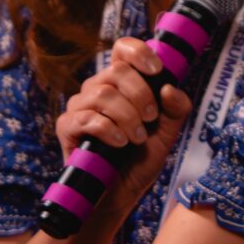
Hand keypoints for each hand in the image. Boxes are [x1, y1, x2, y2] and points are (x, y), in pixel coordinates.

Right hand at [57, 37, 192, 227]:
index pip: (124, 49)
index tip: (157, 70)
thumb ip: (176, 109)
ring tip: (137, 138)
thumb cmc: (140, 160)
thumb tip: (170, 87)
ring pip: (102, 93)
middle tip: (150, 119)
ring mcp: (80, 107)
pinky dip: (110, 130)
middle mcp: (98, 89)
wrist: (119, 194)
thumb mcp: (168, 133)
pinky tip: (120, 144)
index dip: (140, 52)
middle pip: (116, 71)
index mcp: (122, 84)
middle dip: (141, 95)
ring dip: (127, 117)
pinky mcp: (67, 127)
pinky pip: (87, 117)